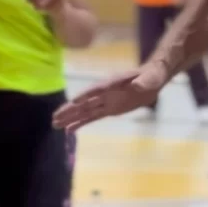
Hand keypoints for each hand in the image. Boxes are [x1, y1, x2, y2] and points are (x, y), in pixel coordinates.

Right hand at [52, 61, 168, 131]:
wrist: (153, 79)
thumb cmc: (151, 76)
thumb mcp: (150, 79)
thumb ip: (143, 82)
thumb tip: (137, 85)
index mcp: (113, 83)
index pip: (97, 90)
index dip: (86, 95)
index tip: (74, 101)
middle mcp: (105, 93)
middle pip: (85, 102)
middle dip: (70, 109)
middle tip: (54, 117)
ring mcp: (106, 101)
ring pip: (85, 111)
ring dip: (70, 117)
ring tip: (55, 124)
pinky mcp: (109, 110)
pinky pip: (92, 117)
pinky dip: (81, 123)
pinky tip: (69, 130)